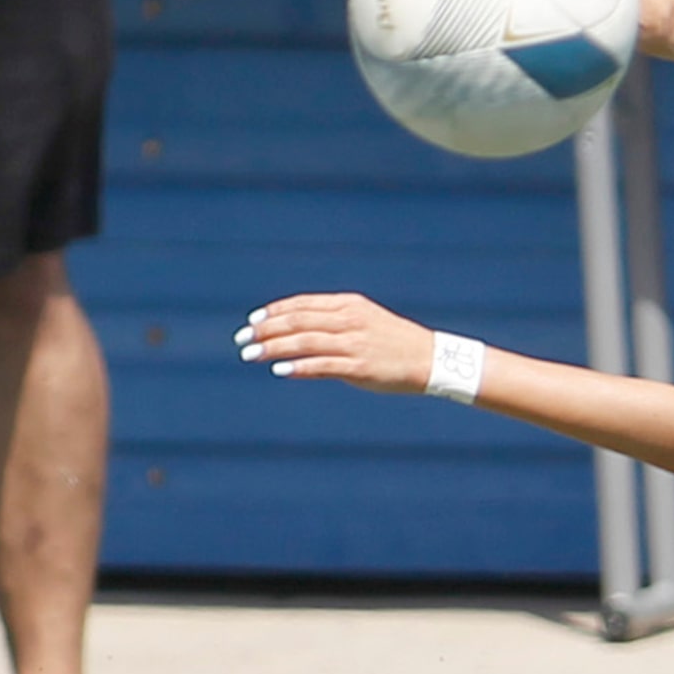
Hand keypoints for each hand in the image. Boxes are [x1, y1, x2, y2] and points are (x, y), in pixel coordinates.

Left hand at [236, 294, 434, 394]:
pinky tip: (279, 369)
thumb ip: (331, 329)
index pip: (302, 305)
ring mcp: (354, 343)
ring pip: (304, 341)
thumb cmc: (396, 344)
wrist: (432, 360)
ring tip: (250, 355)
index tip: (252, 322)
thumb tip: (297, 345)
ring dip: (273, 348)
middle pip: (297, 321)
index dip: (273, 312)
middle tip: (242, 341)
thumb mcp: (365, 325)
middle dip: (266, 330)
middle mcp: (349, 320)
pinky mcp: (359, 366)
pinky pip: (322, 365)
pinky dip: (298, 366)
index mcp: (349, 305)